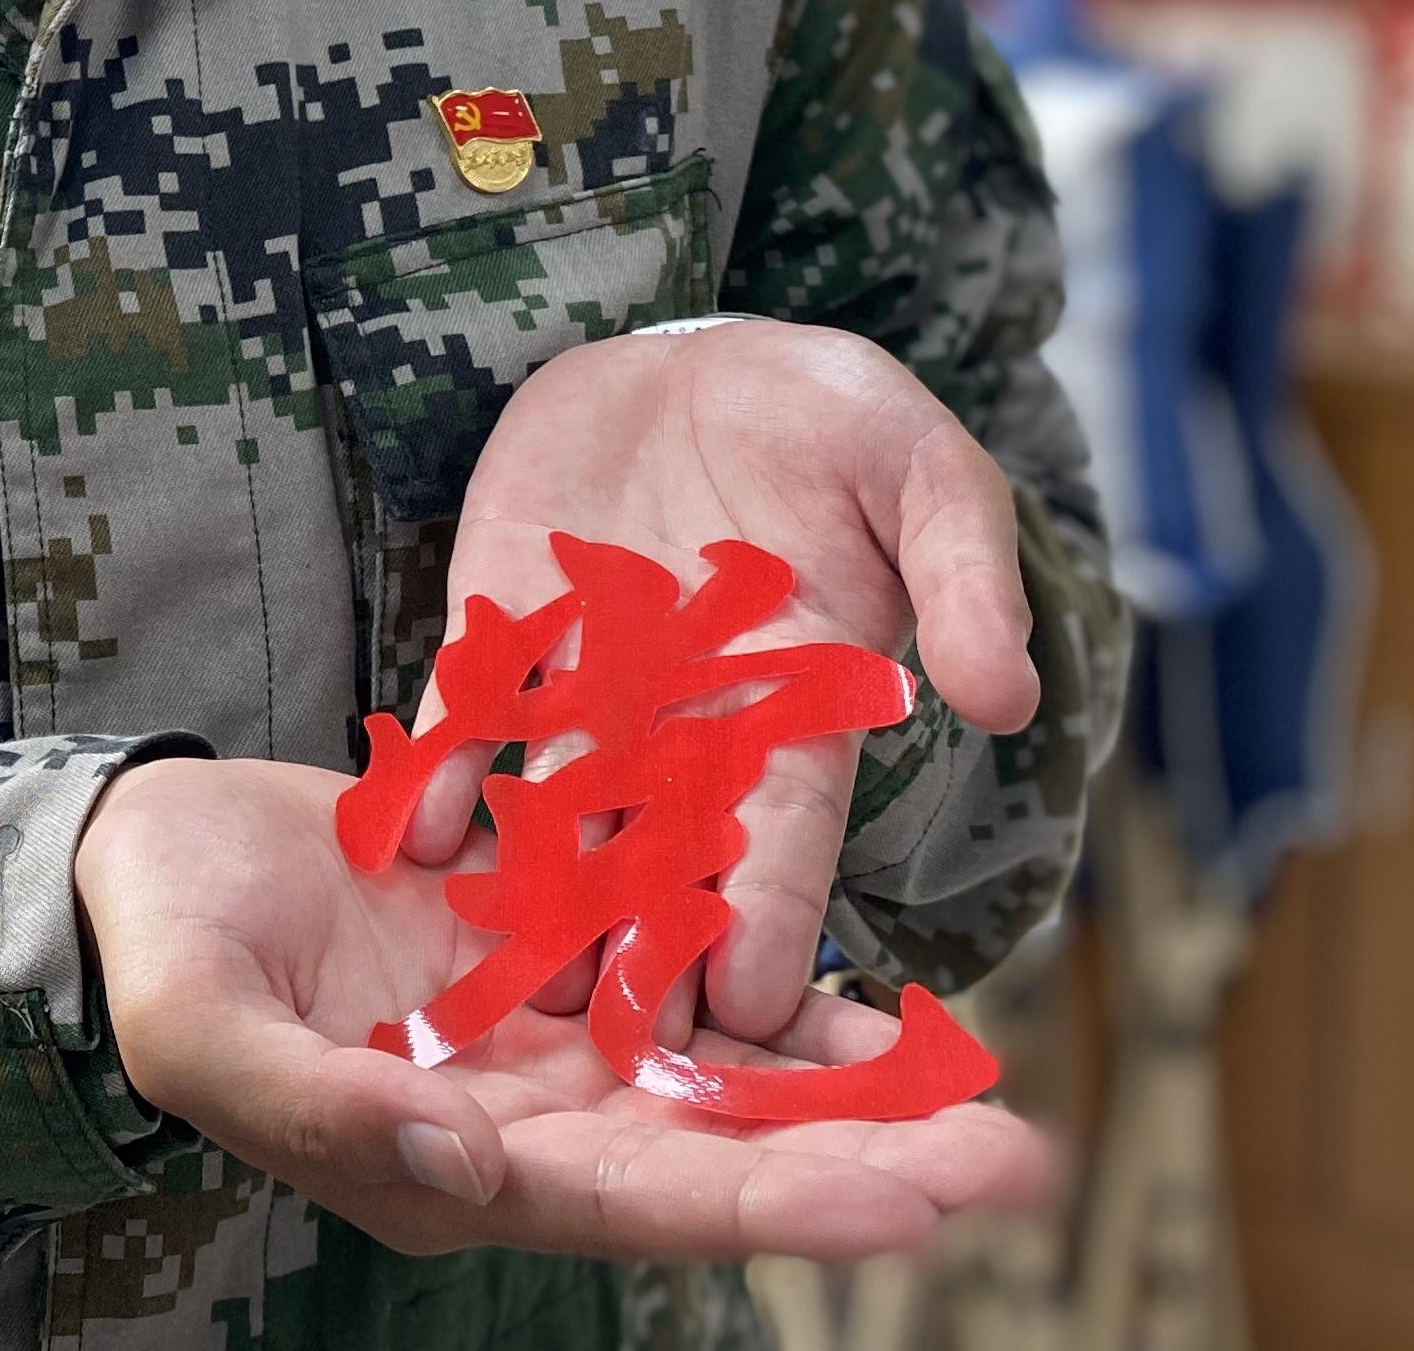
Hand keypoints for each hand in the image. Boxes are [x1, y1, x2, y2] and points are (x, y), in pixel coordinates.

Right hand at [72, 754, 1046, 1258]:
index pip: (643, 1200)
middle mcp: (526, 1120)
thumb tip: (473, 1165)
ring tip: (986, 1094)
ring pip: (726, 1076)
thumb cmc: (161, 945)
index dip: (775, 1200)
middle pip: (719, 1156)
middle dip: (867, 1161)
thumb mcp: (201, 1025)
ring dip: (854, 1090)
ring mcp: (546, 1034)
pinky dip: (783, 987)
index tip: (906, 1201)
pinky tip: (881, 996)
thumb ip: (318, 1103)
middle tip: (1013, 1159)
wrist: (142, 852)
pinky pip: (689, 971)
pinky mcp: (552, 941)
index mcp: (452, 1163)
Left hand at [404, 318, 1040, 1040]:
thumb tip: (1007, 698)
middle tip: (614, 1054)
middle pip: (663, 857)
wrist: (699, 360)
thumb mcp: (924, 472)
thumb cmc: (833, 421)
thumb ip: (964, 577)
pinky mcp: (503, 631)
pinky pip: (464, 716)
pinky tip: (406, 833)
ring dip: (532, 891)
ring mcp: (587, 684)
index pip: (785, 836)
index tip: (749, 1006)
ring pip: (556, 810)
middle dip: (642, 949)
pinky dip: (437, 769)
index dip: (765, 916)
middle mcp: (686, 722)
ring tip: (505, 983)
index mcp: (797, 708)